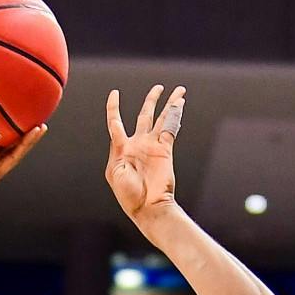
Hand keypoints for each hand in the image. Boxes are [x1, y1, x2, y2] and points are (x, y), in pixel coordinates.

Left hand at [105, 84, 184, 223]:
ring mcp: (153, 146)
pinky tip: (179, 104)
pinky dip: (175, 116)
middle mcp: (138, 144)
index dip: (114, 107)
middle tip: (158, 87)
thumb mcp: (115, 171)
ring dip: (169, 104)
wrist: (147, 207)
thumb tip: (115, 124)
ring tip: (177, 91)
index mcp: (121, 149)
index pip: (116, 122)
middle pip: (145, 115)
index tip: (115, 93)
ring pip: (162, 119)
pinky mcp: (166, 150)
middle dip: (152, 100)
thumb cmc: (128, 194)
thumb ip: (115, 146)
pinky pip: (171, 128)